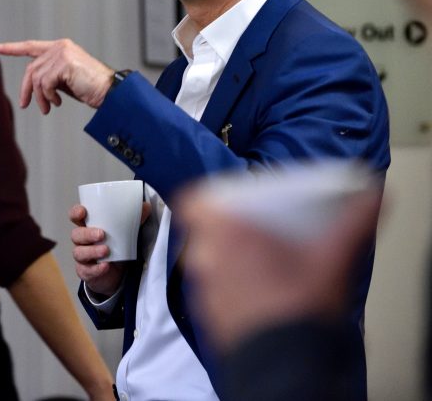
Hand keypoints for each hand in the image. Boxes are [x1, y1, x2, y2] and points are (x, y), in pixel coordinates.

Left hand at [0, 39, 113, 112]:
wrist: (109, 92)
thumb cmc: (89, 88)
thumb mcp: (64, 80)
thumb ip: (49, 75)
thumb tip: (33, 83)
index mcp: (60, 47)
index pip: (31, 46)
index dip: (13, 48)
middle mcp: (60, 47)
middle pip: (31, 68)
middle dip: (26, 89)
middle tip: (26, 105)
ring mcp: (62, 53)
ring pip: (37, 78)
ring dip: (40, 97)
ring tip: (48, 107)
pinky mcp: (64, 63)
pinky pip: (45, 83)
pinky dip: (48, 96)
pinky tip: (57, 102)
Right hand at [68, 202, 148, 296]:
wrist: (116, 275)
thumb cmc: (117, 248)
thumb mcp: (125, 233)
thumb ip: (134, 220)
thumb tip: (146, 206)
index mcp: (88, 227)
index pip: (75, 217)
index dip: (76, 213)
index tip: (83, 211)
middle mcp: (82, 241)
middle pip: (76, 234)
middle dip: (87, 234)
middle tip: (102, 234)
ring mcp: (83, 257)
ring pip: (79, 252)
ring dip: (92, 251)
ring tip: (106, 251)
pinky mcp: (86, 272)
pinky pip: (87, 270)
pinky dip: (96, 268)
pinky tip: (105, 266)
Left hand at [178, 186, 382, 351]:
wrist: (284, 368)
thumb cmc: (298, 309)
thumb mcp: (333, 260)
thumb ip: (354, 224)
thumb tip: (374, 197)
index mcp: (226, 233)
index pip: (193, 202)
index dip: (207, 199)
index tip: (228, 201)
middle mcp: (206, 259)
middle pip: (205, 233)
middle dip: (228, 231)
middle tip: (257, 234)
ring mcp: (204, 290)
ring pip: (208, 263)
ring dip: (229, 262)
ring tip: (263, 266)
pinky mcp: (210, 319)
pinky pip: (214, 293)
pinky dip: (231, 290)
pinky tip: (261, 295)